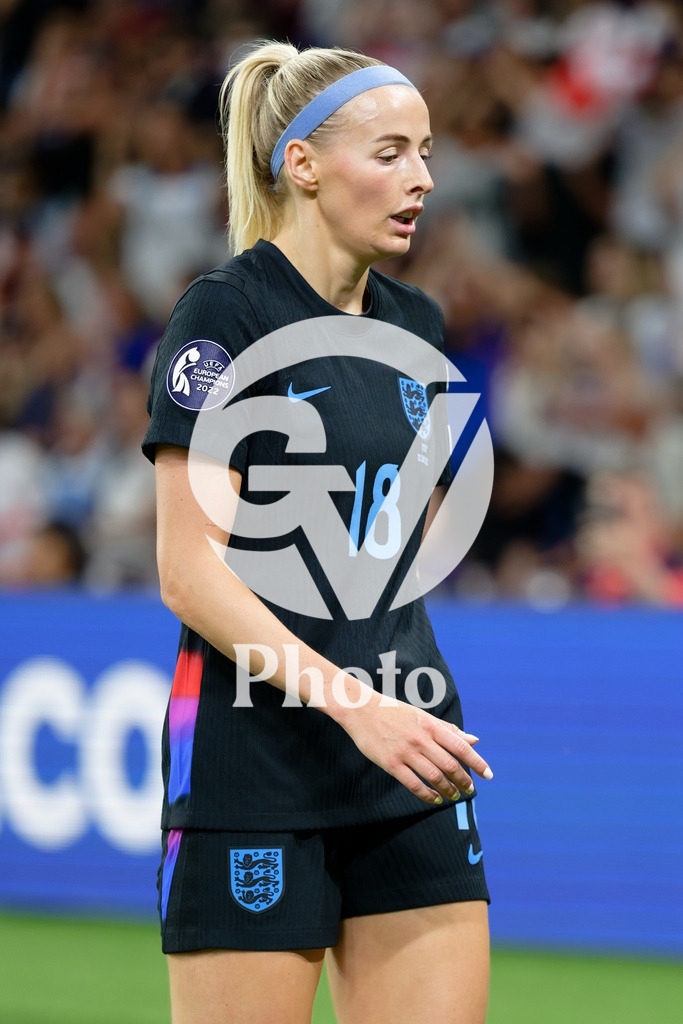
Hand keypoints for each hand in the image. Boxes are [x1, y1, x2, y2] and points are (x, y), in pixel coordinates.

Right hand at [333, 680, 492, 805]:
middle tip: (470, 789)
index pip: (460, 746)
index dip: (477, 762)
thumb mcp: (423, 716)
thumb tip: (474, 740)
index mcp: (431, 726)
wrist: (361, 710)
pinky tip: (434, 799)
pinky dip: (427, 794)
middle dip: (464, 780)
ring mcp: (406, 752)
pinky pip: (413, 784)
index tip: (488, 775)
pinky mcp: (391, 763)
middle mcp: (421, 739)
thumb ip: (448, 730)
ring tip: (454, 795)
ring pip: (434, 776)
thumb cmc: (394, 712)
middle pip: (450, 764)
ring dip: (448, 789)